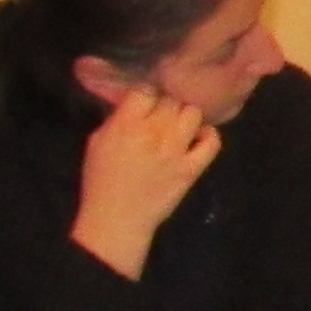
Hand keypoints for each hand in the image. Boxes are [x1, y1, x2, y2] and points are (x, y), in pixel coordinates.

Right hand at [69, 84, 220, 278]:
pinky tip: (197, 139)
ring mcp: (176, 151)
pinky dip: (207, 136)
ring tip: (177, 127)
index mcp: (126, 125)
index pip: (145, 90)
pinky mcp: (192, 169)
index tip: (143, 105)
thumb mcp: (98, 141)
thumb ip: (117, 118)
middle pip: (170, 101)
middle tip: (159, 119)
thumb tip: (136, 101)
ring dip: (185, 117)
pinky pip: (212, 142)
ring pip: (193, 113)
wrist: (117, 219)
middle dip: (164, 107)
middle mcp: (154, 133)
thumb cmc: (101, 180)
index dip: (145, 96)